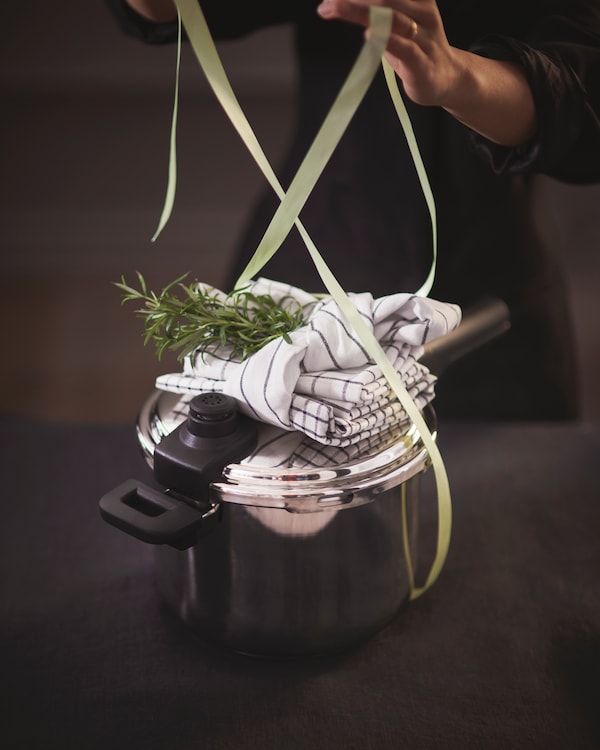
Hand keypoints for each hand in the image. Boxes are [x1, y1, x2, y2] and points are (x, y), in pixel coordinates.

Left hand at [317, 0, 463, 107]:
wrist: (447, 77)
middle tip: (327, 2)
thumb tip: (343, 2)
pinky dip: (385, 39)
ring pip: (392, 18)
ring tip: (334, 8)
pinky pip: (404, 48)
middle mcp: (422, 13)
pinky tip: (368, 33)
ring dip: (360, 11)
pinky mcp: (422, 64)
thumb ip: (377, 12)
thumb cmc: (417, 48)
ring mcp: (423, 38)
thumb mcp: (398, 23)